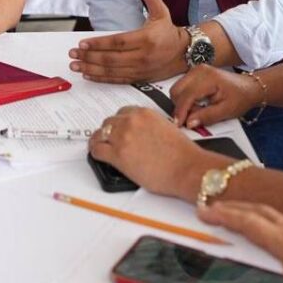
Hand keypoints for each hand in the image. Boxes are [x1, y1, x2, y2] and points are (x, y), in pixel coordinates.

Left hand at [68, 0, 186, 82]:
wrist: (185, 54)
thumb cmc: (170, 32)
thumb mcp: (162, 12)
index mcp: (146, 39)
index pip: (118, 42)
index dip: (99, 44)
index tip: (82, 44)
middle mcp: (143, 56)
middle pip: (111, 58)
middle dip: (89, 57)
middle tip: (73, 55)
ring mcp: (140, 69)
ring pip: (112, 71)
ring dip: (91, 69)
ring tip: (75, 66)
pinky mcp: (140, 78)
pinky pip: (118, 80)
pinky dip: (101, 78)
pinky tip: (88, 75)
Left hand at [88, 107, 226, 198]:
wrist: (187, 169)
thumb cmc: (183, 154)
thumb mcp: (167, 128)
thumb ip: (150, 126)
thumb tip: (141, 134)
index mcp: (144, 113)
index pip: (123, 113)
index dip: (120, 123)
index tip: (119, 130)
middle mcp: (131, 121)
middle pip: (110, 122)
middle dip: (110, 131)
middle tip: (111, 141)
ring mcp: (122, 137)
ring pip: (100, 134)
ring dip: (100, 140)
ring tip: (101, 147)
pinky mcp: (117, 154)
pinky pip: (96, 150)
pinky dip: (95, 153)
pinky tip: (99, 156)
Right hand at [170, 65, 263, 128]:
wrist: (249, 87)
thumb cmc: (241, 96)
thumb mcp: (227, 111)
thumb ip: (207, 117)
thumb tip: (189, 122)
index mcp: (207, 78)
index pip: (186, 96)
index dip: (180, 112)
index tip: (178, 125)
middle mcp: (198, 71)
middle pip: (176, 91)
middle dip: (181, 108)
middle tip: (193, 118)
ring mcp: (195, 71)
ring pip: (177, 90)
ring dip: (183, 104)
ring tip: (199, 111)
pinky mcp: (194, 74)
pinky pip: (182, 88)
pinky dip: (186, 99)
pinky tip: (198, 104)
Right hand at [197, 202, 282, 282]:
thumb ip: (280, 278)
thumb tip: (266, 276)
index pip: (252, 223)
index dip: (226, 216)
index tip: (204, 212)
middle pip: (261, 212)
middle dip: (233, 207)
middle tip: (208, 209)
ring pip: (275, 216)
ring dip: (250, 213)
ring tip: (230, 216)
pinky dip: (266, 222)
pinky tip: (265, 233)